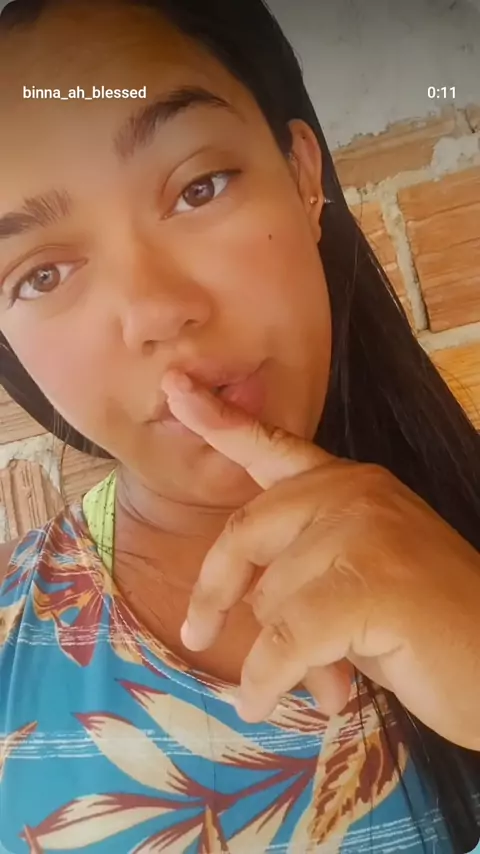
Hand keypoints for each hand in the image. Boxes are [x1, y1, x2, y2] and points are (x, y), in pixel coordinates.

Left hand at [161, 370, 479, 748]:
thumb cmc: (427, 630)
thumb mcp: (353, 588)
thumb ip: (299, 583)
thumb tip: (243, 635)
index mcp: (351, 485)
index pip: (275, 446)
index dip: (221, 419)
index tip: (175, 387)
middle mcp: (355, 494)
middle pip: (246, 532)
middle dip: (216, 589)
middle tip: (198, 632)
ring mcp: (365, 533)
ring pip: (269, 598)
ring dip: (278, 653)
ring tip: (328, 678)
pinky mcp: (371, 585)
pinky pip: (284, 642)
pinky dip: (266, 680)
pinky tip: (262, 701)